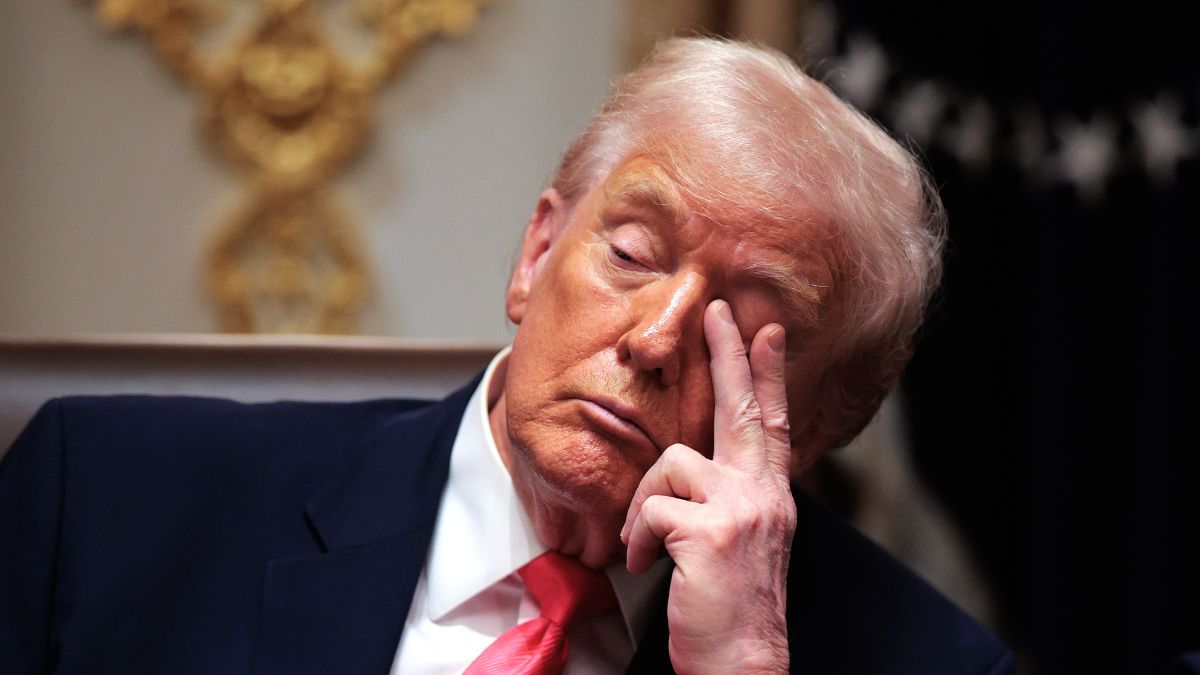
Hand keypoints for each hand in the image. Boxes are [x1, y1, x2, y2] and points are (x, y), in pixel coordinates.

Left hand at [620, 299, 795, 673]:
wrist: (743, 663)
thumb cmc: (730, 609)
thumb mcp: (741, 544)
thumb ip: (726, 500)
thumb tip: (690, 468)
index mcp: (770, 497)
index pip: (772, 423)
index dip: (767, 375)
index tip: (766, 330)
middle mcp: (764, 495)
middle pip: (742, 408)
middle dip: (728, 353)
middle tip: (717, 310)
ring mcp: (742, 509)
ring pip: (672, 463)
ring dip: (643, 506)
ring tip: (645, 546)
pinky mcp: (712, 531)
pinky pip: (651, 508)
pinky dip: (637, 539)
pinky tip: (645, 565)